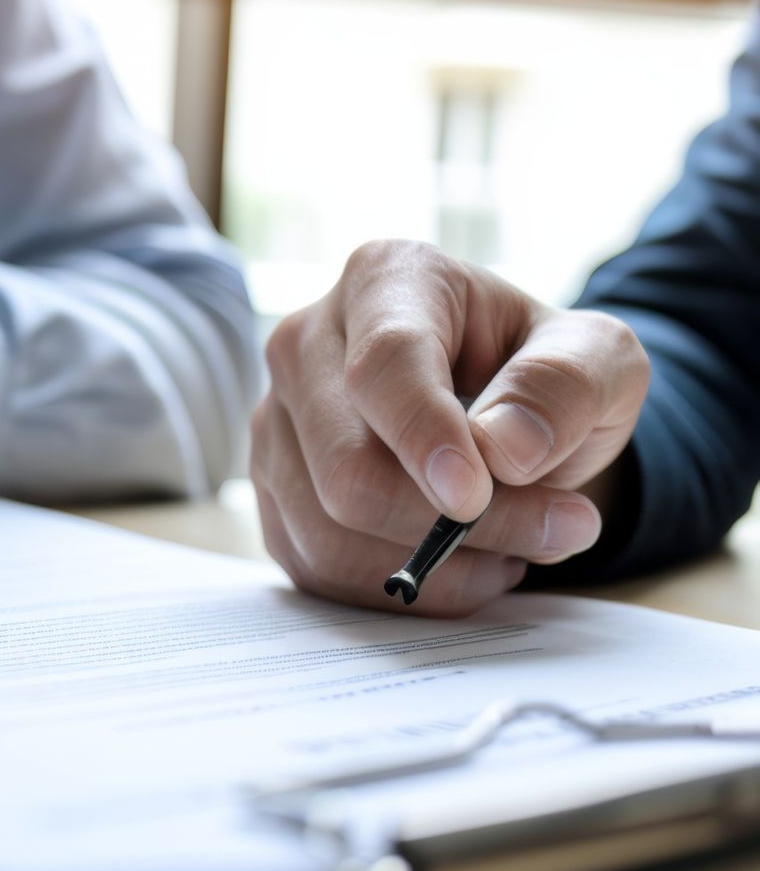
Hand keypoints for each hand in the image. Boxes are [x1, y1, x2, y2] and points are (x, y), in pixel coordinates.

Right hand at [253, 240, 649, 614]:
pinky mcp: (271, 491)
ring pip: (327, 530)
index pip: (383, 364)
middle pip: (345, 465)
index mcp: (385, 280)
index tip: (474, 498)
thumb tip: (505, 451)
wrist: (503, 412)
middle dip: (447, 524)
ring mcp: (275, 421)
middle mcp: (304, 343)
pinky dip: (403, 590)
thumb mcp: (600, 358)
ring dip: (436, 566)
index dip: (424, 436)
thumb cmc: (544, 373)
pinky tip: (461, 563)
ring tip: (513, 545)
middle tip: (556, 531)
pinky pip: (318, 569)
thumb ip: (567, 385)